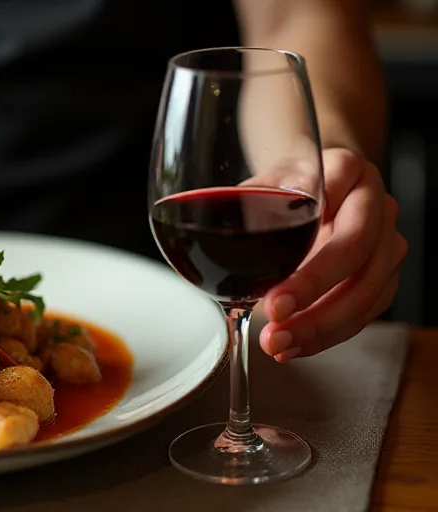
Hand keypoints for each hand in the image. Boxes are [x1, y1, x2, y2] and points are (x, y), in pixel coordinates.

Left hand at [259, 148, 406, 361]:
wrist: (315, 186)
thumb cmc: (284, 186)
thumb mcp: (261, 184)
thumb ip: (244, 205)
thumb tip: (203, 232)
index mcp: (346, 169)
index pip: (333, 210)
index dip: (306, 251)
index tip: (275, 291)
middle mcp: (377, 202)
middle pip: (356, 252)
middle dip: (313, 293)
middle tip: (275, 320)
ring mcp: (388, 239)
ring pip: (369, 289)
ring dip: (323, 325)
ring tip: (280, 344)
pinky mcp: (387, 272)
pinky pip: (367, 311)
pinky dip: (331, 333)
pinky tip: (297, 345)